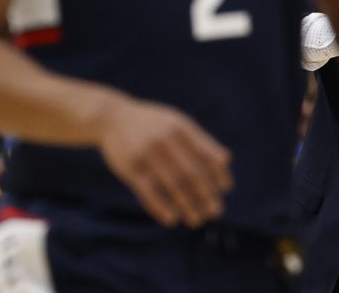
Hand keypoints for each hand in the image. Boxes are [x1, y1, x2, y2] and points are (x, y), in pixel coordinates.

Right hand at [98, 99, 232, 227]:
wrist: (112, 118)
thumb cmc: (152, 123)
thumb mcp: (177, 122)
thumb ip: (200, 140)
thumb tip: (226, 160)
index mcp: (181, 128)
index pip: (206, 154)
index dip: (218, 173)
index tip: (226, 188)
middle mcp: (165, 139)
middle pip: (191, 173)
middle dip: (206, 195)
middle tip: (216, 212)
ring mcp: (146, 154)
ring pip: (172, 186)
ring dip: (187, 206)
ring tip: (197, 221)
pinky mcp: (130, 168)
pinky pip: (148, 192)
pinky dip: (161, 207)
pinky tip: (172, 220)